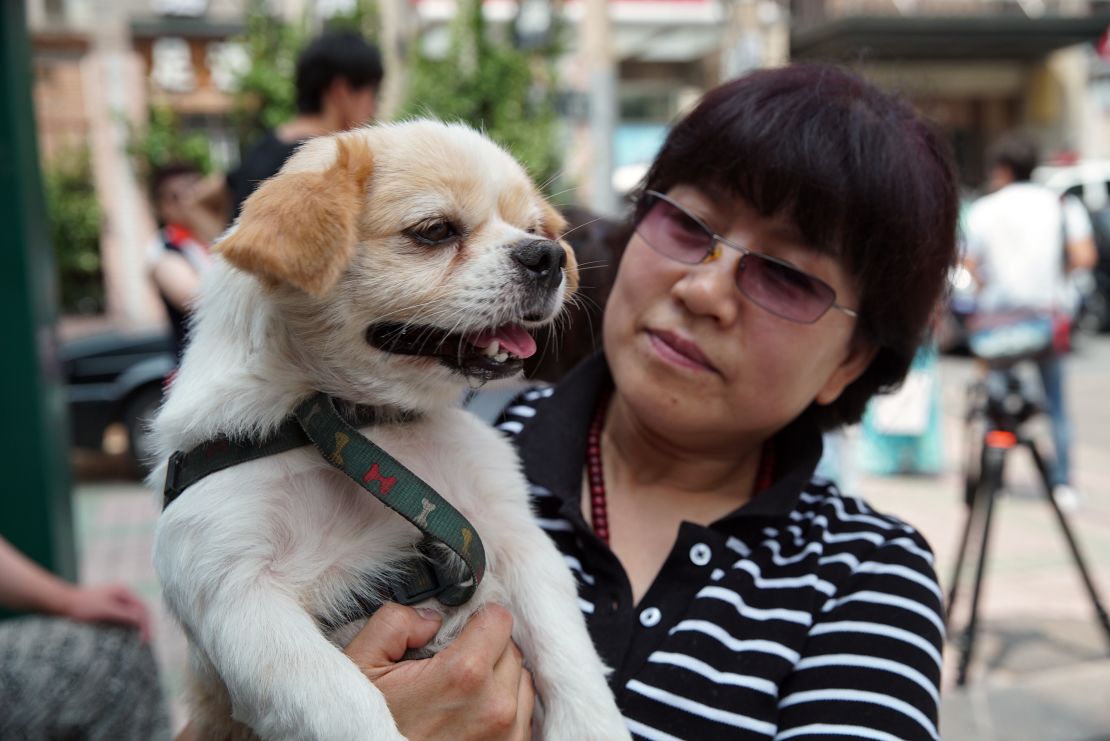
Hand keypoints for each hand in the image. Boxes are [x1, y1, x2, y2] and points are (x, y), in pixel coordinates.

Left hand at [61, 584, 151, 641]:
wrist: (62, 603)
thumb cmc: (82, 606)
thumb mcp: (105, 610)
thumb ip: (125, 614)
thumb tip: (142, 620)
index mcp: (124, 592)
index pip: (143, 609)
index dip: (147, 624)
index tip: (146, 640)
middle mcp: (123, 595)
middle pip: (141, 611)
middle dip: (146, 626)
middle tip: (147, 643)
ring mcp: (116, 601)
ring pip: (134, 615)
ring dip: (139, 627)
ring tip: (142, 641)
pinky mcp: (109, 608)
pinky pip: (125, 618)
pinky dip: (130, 626)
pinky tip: (130, 636)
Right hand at [345, 603, 533, 740]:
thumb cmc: (372, 724)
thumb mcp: (363, 662)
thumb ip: (395, 622)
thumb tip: (431, 618)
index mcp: (464, 675)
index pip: (499, 620)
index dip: (477, 619)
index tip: (459, 632)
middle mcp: (495, 706)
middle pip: (510, 649)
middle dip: (486, 648)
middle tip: (451, 664)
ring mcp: (508, 732)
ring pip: (520, 679)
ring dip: (498, 677)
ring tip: (461, 690)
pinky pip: (524, 711)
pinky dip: (504, 704)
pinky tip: (472, 710)